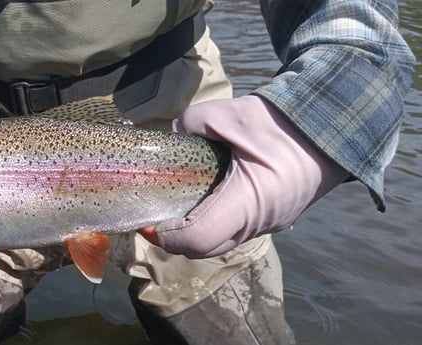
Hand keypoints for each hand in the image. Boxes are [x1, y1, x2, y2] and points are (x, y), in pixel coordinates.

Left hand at [139, 95, 348, 257]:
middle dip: (175, 237)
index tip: (149, 219)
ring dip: (194, 229)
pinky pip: (235, 230)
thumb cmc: (283, 122)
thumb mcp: (230, 114)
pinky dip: (213, 221)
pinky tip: (203, 197)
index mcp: (248, 202)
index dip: (166, 236)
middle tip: (156, 213)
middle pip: (204, 249)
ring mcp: (269, 225)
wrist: (335, 126)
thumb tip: (171, 136)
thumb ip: (191, 124)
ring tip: (177, 202)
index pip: (198, 240)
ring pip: (220, 242)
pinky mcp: (273, 219)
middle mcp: (259, 223)